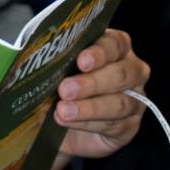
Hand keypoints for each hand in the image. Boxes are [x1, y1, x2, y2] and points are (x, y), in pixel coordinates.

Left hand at [49, 28, 148, 169]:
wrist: (65, 123)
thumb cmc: (63, 84)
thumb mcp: (58, 69)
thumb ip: (55, 62)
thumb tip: (35, 60)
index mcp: (114, 47)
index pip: (115, 43)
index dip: (99, 52)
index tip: (81, 61)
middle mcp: (131, 69)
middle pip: (121, 73)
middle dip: (92, 82)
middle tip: (65, 89)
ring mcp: (134, 99)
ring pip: (120, 102)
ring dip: (89, 107)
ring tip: (63, 110)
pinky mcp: (130, 125)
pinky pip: (115, 125)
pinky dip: (88, 123)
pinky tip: (69, 121)